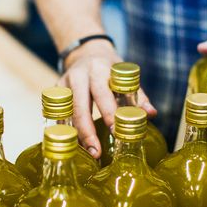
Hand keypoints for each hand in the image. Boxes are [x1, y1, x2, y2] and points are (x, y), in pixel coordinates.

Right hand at [58, 39, 156, 158]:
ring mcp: (63, 83)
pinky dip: (67, 131)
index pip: (102, 93)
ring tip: (86, 153)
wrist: (87, 53)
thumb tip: (151, 114)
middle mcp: (78, 75)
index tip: (115, 132)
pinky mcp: (55, 93)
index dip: (108, 113)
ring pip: (67, 113)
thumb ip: (137, 96)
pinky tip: (75, 146)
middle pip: (79, 106)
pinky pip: (59, 115)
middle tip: (96, 152)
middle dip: (87, 131)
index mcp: (99, 69)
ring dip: (76, 135)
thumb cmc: (110, 69)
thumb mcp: (124, 76)